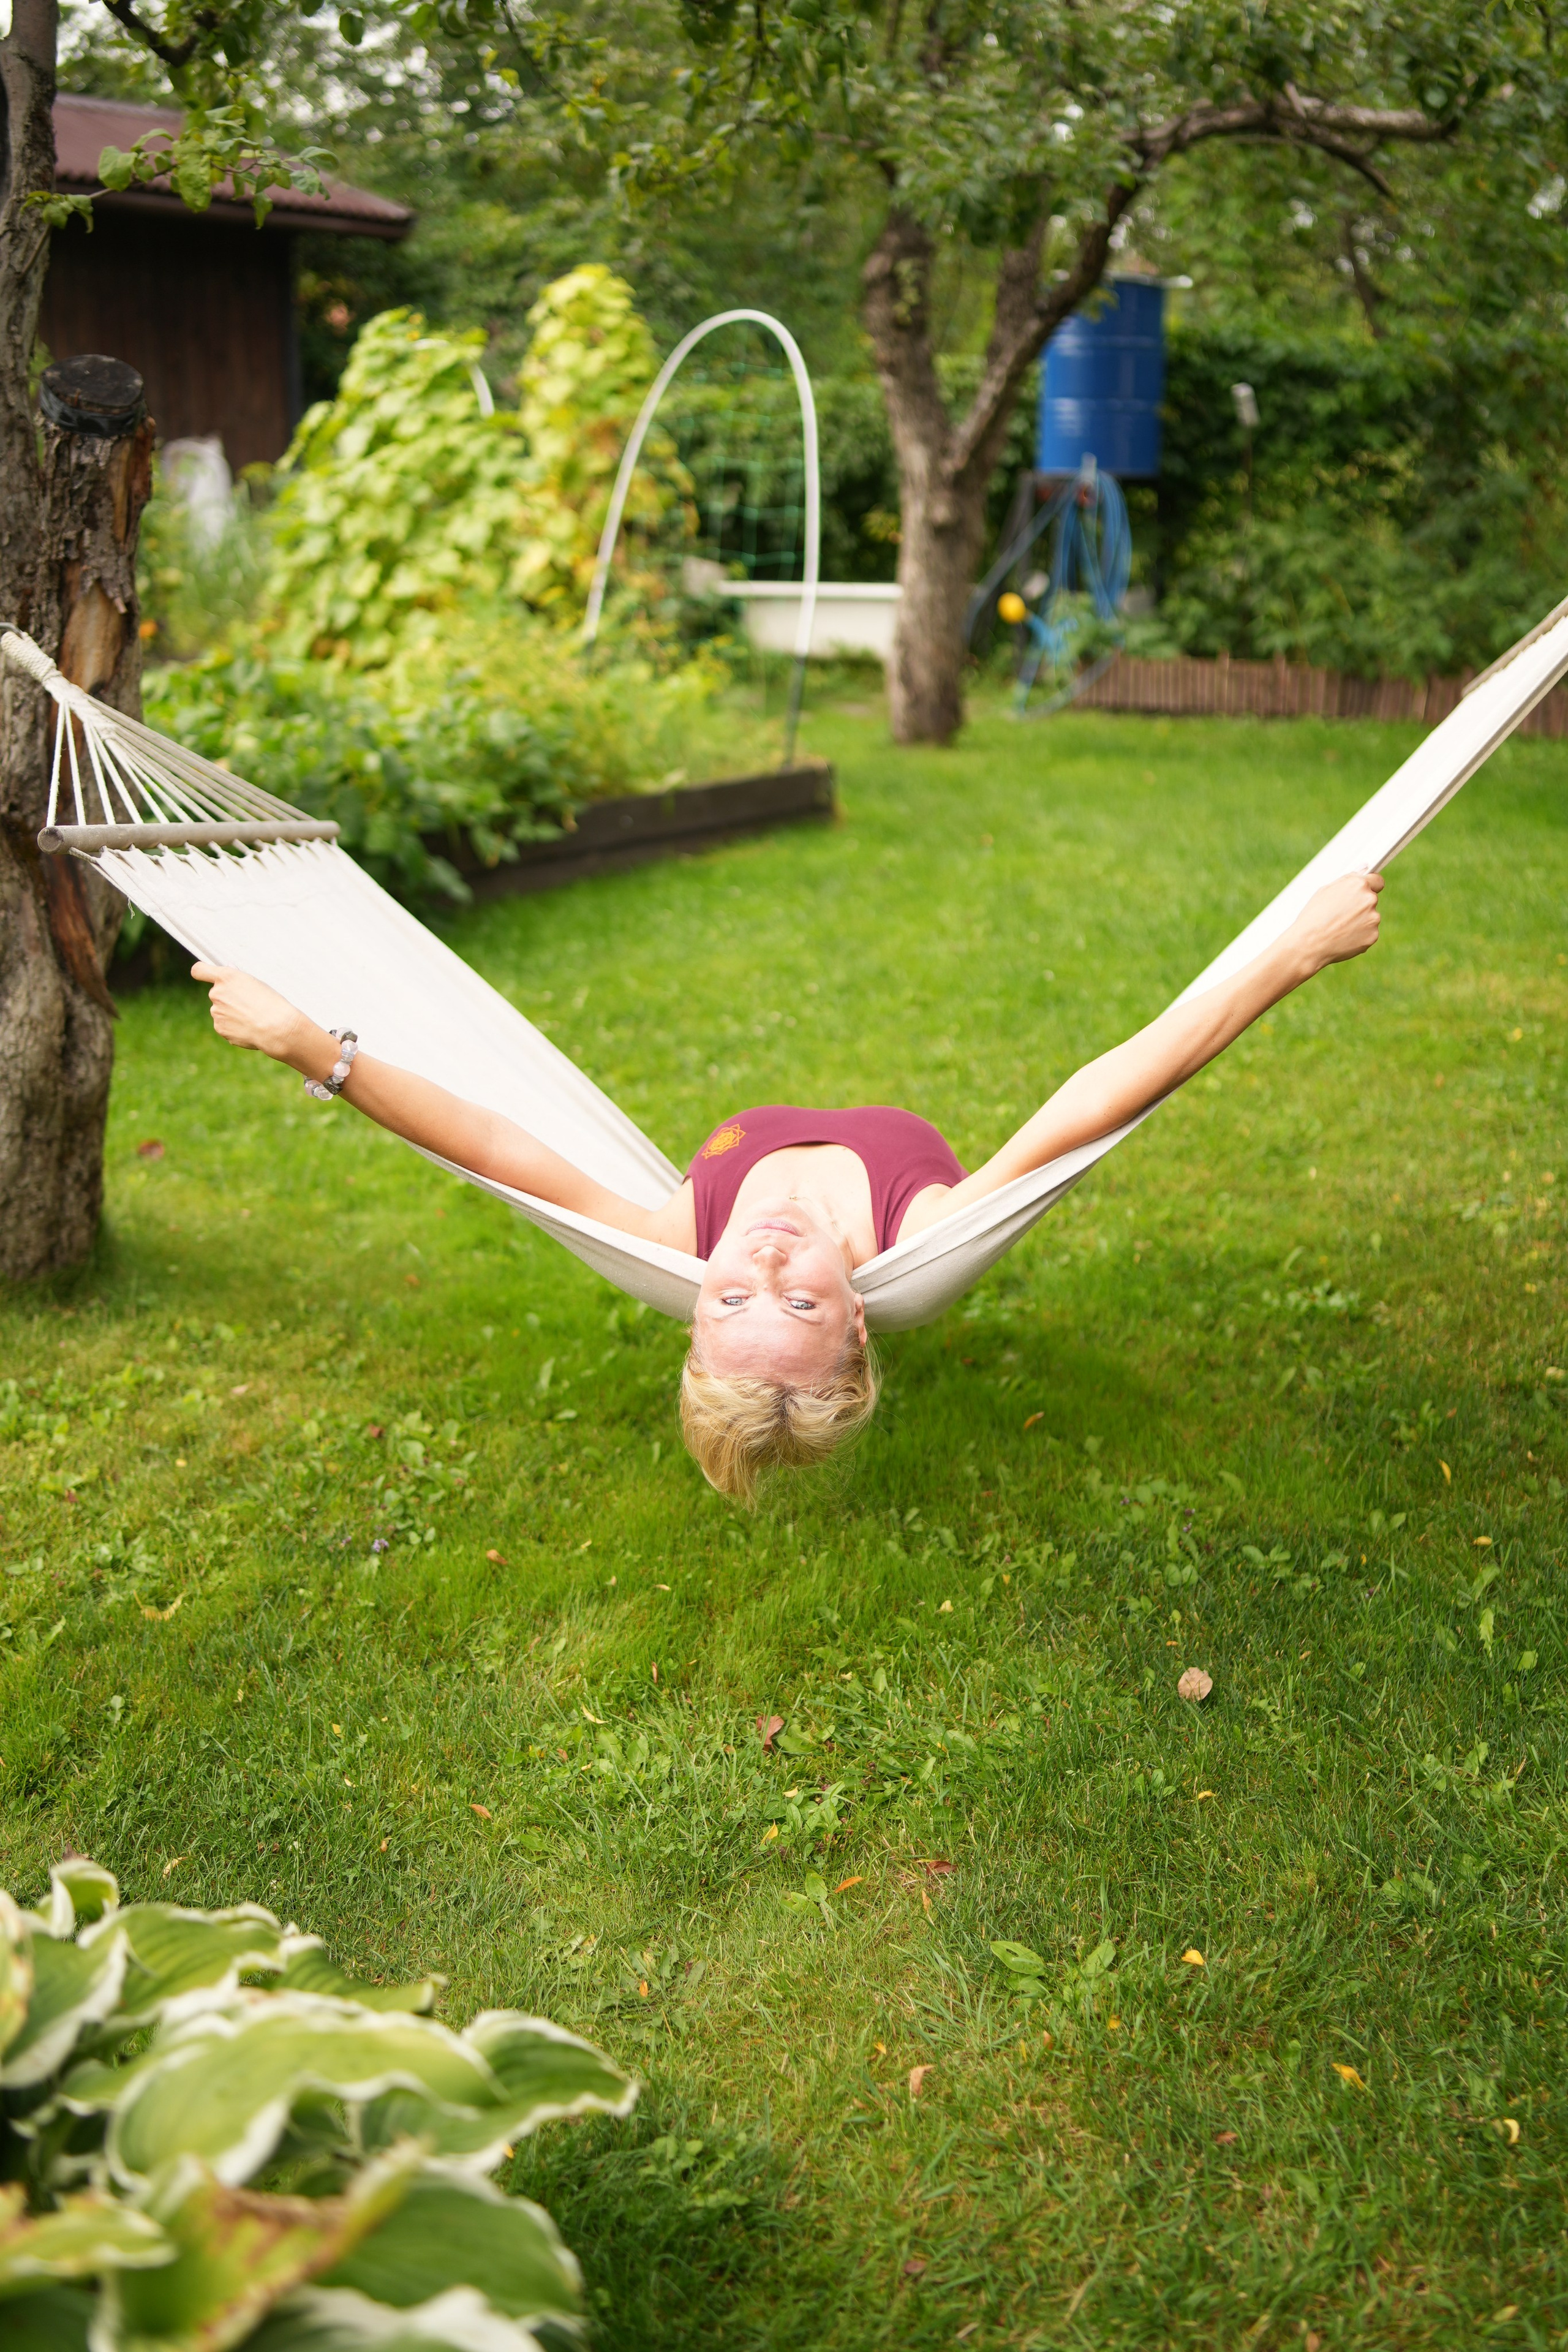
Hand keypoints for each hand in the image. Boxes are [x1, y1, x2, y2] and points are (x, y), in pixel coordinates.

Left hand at [191, 962, 309, 1060]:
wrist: (276, 1028)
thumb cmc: (270, 1002)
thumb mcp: (256, 983)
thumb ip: (237, 977)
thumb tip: (229, 970)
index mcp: (225, 977)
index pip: (199, 970)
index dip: (202, 972)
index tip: (207, 975)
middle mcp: (216, 993)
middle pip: (216, 993)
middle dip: (228, 997)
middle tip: (248, 1003)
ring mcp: (216, 1012)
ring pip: (221, 1010)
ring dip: (232, 1013)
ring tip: (252, 1017)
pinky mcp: (220, 1028)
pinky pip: (224, 1025)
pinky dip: (234, 1026)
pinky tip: (249, 1027)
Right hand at [1289, 871, 1383, 973]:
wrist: (1309, 944)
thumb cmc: (1313, 916)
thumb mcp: (1325, 891)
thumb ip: (1348, 879)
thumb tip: (1364, 868)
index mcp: (1358, 885)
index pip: (1377, 881)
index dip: (1371, 886)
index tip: (1365, 892)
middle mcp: (1369, 899)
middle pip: (1371, 900)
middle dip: (1359, 907)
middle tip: (1340, 916)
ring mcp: (1373, 918)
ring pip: (1370, 918)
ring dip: (1359, 922)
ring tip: (1338, 928)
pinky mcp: (1373, 935)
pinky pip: (1368, 933)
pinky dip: (1359, 936)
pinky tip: (1343, 938)